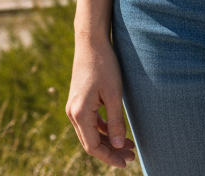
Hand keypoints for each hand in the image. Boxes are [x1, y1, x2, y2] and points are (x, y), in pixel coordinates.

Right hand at [66, 38, 136, 167]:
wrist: (91, 42)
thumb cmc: (104, 65)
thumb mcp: (114, 93)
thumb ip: (116, 121)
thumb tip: (119, 146)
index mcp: (80, 113)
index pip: (93, 146)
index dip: (110, 157)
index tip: (126, 162)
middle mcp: (73, 113)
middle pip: (91, 142)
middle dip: (111, 151)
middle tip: (131, 156)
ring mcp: (74, 107)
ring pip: (90, 133)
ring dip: (108, 141)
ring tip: (129, 145)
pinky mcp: (79, 101)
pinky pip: (90, 122)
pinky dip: (103, 129)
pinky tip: (117, 131)